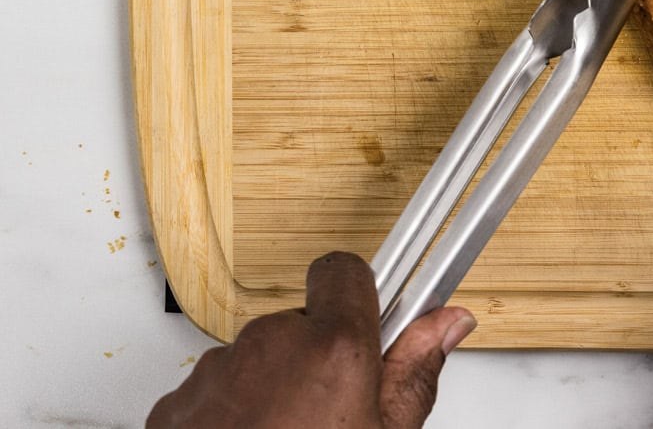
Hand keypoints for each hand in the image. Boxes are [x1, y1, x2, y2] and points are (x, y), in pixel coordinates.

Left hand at [148, 252, 475, 428]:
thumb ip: (417, 371)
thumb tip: (449, 322)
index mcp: (332, 347)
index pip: (347, 270)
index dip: (360, 292)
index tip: (374, 312)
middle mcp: (270, 344)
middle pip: (304, 321)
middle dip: (318, 354)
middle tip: (332, 408)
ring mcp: (217, 371)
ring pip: (258, 355)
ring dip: (274, 383)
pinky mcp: (176, 402)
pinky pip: (216, 387)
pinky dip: (232, 410)